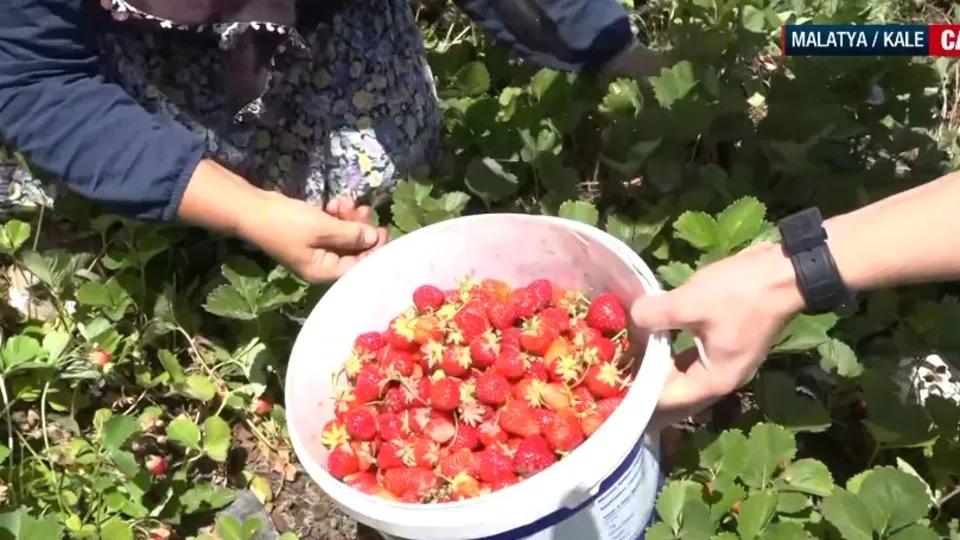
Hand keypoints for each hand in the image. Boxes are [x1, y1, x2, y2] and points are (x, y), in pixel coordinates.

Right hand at [240, 192, 387, 282]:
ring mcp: (316, 249)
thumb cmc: (286, 223)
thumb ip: (351, 234)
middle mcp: (322, 264)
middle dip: (362, 230)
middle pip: (354, 251)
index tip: (382, 230)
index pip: (359, 268)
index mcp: (324, 271)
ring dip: (350, 219)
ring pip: (344, 236)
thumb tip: (375, 238)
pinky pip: (332, 228)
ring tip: (347, 203)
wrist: (252, 209)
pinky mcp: (311, 234)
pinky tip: (336, 202)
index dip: (374, 250)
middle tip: (365, 210)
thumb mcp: (323, 228)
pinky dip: (337, 216)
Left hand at [631, 243, 805, 427]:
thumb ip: (654, 314)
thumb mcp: (690, 302)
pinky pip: (691, 359)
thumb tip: (632, 318)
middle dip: (645, 385)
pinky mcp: (725, 346)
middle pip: (674, 393)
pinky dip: (670, 355)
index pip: (666, 400)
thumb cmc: (740, 293)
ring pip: (682, 375)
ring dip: (657, 369)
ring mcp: (725, 363)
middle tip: (613, 378)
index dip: (637, 395)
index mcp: (713, 380)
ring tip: (626, 362)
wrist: (786, 272)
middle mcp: (721, 379)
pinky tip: (651, 343)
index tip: (610, 389)